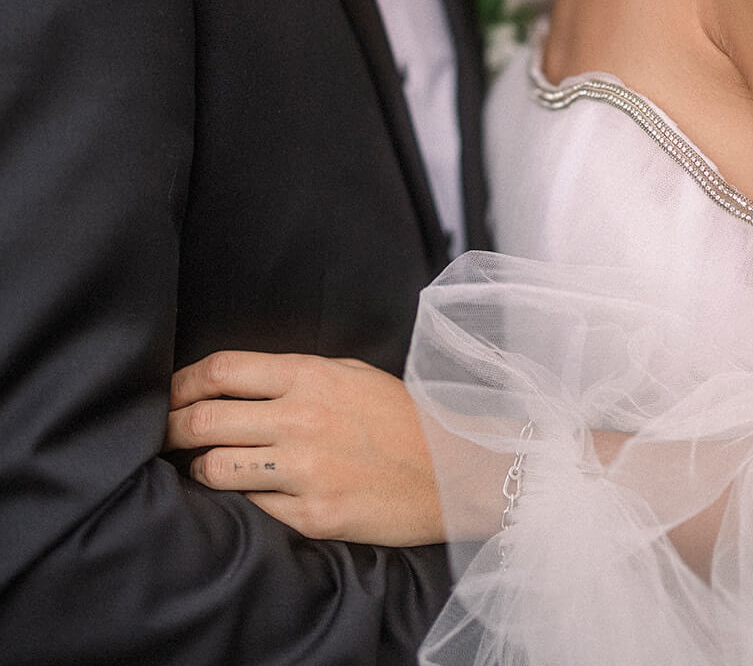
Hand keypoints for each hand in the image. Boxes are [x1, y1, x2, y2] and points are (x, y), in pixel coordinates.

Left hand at [167, 350, 443, 545]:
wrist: (454, 468)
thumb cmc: (401, 416)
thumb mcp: (351, 374)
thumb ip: (296, 375)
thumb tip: (237, 383)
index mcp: (311, 376)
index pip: (221, 371)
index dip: (182, 382)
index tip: (170, 393)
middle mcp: (302, 420)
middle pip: (205, 419)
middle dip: (172, 426)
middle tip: (164, 433)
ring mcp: (305, 471)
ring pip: (216, 468)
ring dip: (200, 467)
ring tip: (202, 466)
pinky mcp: (313, 515)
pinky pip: (252, 507)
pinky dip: (241, 500)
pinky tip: (246, 493)